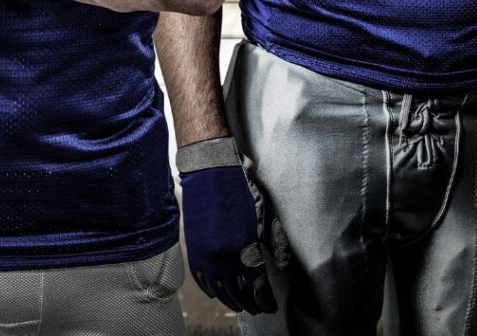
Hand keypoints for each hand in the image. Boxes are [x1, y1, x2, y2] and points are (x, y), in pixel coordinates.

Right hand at [177, 136, 288, 314]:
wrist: (210, 170)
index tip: (270, 305)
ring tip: (239, 304)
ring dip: (230, 300)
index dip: (265, 300)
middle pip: (238, 292)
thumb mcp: (264, 213)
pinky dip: (209, 289)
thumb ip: (275, 242)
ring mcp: (207, 252)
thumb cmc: (240, 188)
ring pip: (219, 289)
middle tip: (256, 307)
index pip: (258, 288)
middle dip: (249, 303)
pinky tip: (215, 293)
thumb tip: (283, 265)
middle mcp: (225, 255)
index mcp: (246, 248)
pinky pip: (200, 277)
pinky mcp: (193, 246)